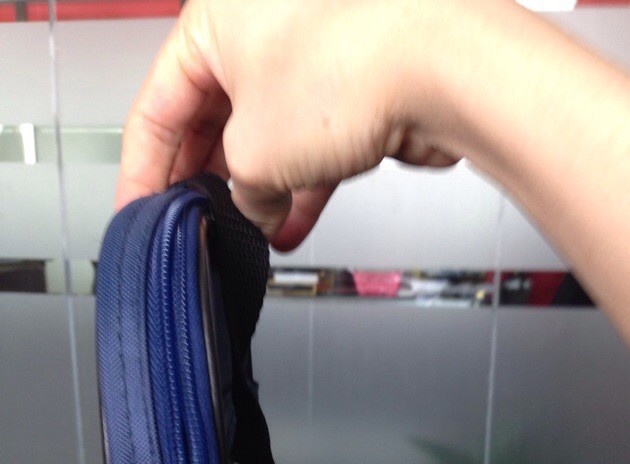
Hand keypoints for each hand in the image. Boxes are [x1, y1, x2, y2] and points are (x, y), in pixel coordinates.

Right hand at [116, 0, 459, 249]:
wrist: (445, 65)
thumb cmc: (353, 67)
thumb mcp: (258, 153)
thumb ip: (239, 194)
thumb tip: (249, 211)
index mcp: (215, 19)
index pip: (157, 107)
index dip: (143, 171)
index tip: (140, 212)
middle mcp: (262, 26)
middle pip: (211, 118)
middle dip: (204, 180)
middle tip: (194, 224)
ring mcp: (312, 55)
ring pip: (266, 133)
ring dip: (255, 190)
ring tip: (243, 231)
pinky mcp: (354, 86)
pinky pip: (312, 142)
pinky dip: (299, 184)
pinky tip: (289, 223)